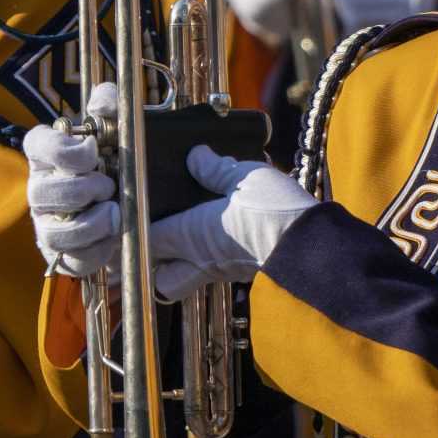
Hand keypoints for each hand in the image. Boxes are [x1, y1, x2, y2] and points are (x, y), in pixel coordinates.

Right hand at [25, 82, 118, 277]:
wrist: (133, 196)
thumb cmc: (115, 159)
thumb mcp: (117, 126)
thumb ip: (110, 104)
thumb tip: (100, 103)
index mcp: (47, 152)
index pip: (37, 144)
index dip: (62, 150)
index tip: (92, 151)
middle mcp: (39, 188)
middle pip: (40, 193)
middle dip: (79, 190)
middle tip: (108, 186)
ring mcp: (47, 224)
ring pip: (53, 233)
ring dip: (87, 225)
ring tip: (114, 214)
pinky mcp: (62, 255)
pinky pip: (70, 261)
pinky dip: (95, 252)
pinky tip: (113, 238)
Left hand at [146, 146, 315, 299]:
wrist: (313, 250)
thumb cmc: (276, 215)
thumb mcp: (245, 177)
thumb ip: (215, 168)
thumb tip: (196, 156)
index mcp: (189, 234)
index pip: (142, 240)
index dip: (129, 232)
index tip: (124, 221)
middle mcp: (200, 258)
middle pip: (157, 278)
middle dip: (147, 266)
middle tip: (146, 242)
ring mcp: (221, 270)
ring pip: (183, 281)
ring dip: (175, 267)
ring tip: (177, 242)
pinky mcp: (241, 272)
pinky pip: (211, 271)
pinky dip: (205, 259)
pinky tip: (215, 237)